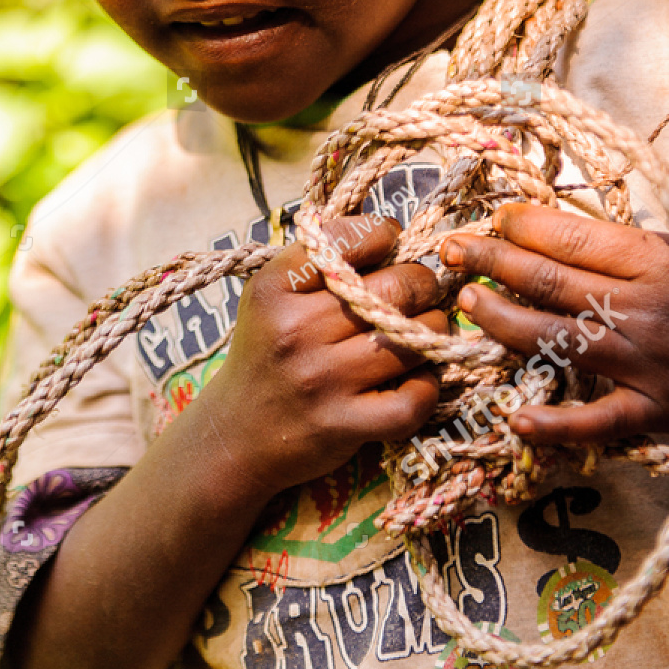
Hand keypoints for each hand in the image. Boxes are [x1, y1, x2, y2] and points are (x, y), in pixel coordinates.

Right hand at [200, 215, 445, 496]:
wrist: (236, 436)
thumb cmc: (266, 355)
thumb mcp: (270, 297)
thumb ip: (317, 263)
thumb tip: (388, 231)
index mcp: (273, 288)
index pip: (349, 239)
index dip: (384, 235)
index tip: (390, 245)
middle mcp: (294, 330)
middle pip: (395, 288)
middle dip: (422, 283)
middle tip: (420, 290)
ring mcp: (320, 380)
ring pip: (414, 337)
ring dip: (433, 329)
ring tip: (422, 329)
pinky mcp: (343, 425)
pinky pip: (414, 396)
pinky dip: (428, 384)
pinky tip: (417, 376)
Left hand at [440, 204, 668, 444]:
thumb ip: (618, 246)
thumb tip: (542, 227)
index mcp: (654, 260)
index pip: (568, 237)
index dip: (518, 225)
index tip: (490, 221)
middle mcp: (645, 308)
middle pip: (550, 282)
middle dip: (492, 262)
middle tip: (455, 251)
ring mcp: (646, 363)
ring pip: (556, 340)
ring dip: (502, 321)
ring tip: (469, 304)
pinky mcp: (652, 412)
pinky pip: (596, 421)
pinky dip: (555, 424)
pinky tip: (516, 420)